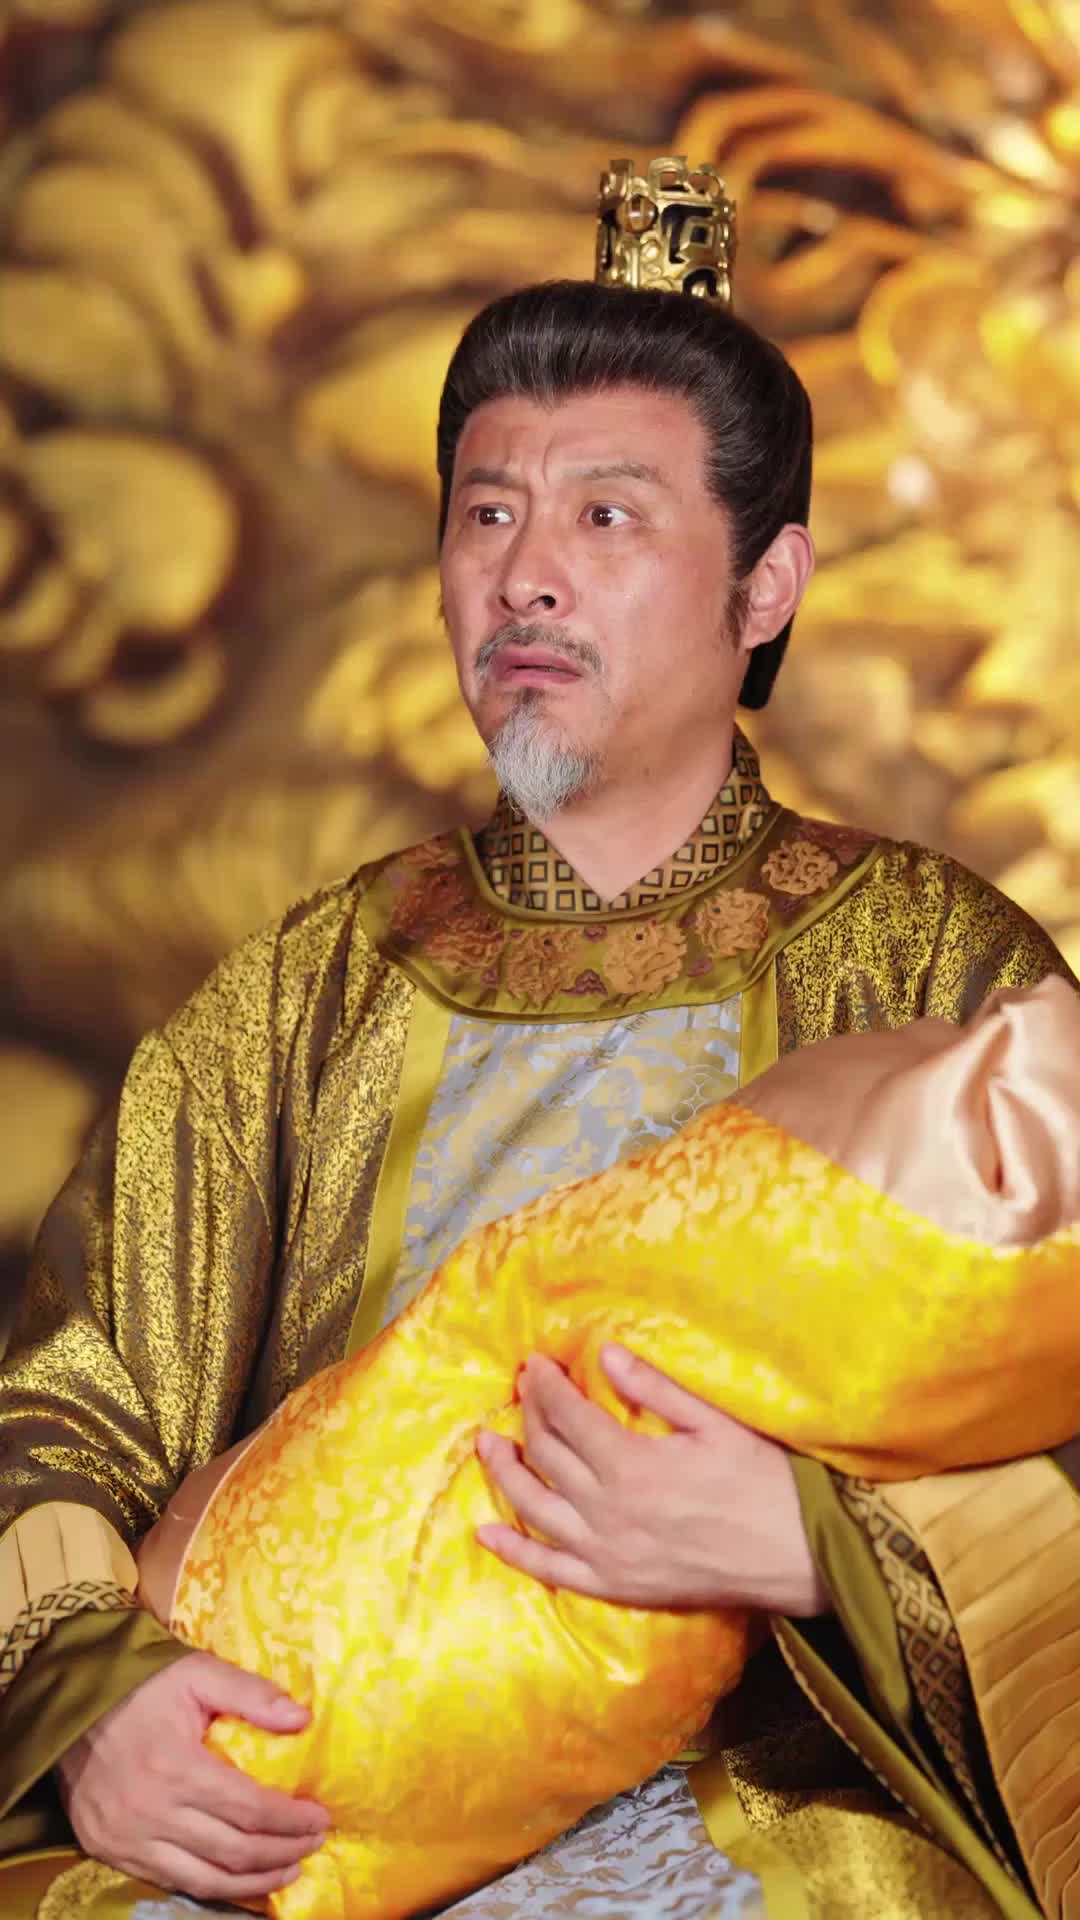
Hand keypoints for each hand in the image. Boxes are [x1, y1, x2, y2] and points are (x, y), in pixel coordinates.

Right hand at [56, 1651, 329, 1903]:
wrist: (69, 1700)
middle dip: (282, 1851)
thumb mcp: (197, 1672)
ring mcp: (127, 1838)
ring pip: (205, 1878)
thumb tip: (303, 1719)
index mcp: (176, 1766)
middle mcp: (152, 1812)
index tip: (320, 1816)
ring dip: (253, 1882)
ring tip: (288, 1871)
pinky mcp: (108, 1850)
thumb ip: (250, 1694)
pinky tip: (238, 1880)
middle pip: (233, 1850)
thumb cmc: (140, 1683)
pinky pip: (169, 1881)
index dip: (290, 1819)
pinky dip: (211, 1887)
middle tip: (314, 1842)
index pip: (249, 1808)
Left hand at [476, 1345, 828, 1616]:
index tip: (535, 1363)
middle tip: (521, 1391)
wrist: (798, 1556)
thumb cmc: (764, 1482)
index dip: (545, 1386)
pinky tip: (487, 1533)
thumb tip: (605, 1354)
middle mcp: (606, 1511)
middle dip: (527, 1416)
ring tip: (488, 1444)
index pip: (567, 1416)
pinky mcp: (613, 1586)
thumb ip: (655, 1389)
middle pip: (546, 1455)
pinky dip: (514, 1550)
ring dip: (504, 1473)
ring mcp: (606, 1554)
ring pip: (534, 1508)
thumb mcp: (714, 1423)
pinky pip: (549, 1570)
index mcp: (631, 1464)